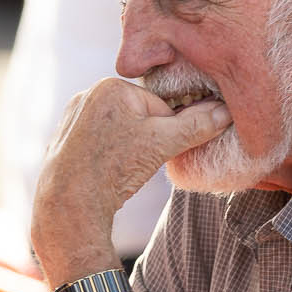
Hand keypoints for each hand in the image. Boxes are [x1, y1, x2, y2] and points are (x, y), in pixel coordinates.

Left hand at [30, 76, 229, 268]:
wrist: (68, 205)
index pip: (160, 106)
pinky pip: (101, 140)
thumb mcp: (163, 145)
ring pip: (121, 129)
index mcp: (112, 86)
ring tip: (120, 169)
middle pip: (140, 116)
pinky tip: (105, 171)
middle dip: (147, 139)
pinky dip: (109, 154)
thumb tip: (227, 112)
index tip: (157, 152)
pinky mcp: (65, 138)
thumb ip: (197, 126)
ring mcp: (74, 116)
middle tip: (136, 163)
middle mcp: (89, 94)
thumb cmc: (114, 170)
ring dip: (129, 147)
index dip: (167, 132)